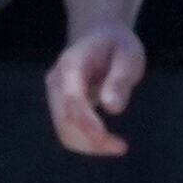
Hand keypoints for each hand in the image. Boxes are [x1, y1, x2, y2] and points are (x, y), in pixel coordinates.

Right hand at [46, 23, 144, 157]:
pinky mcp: (59, 105)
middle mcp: (56, 83)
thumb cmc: (116, 44)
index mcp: (71, 66)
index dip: (88, 123)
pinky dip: (84, 140)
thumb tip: (113, 108)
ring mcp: (54, 95)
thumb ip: (120, 79)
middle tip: (120, 147)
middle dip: (90, 140)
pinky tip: (104, 140)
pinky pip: (66, 129)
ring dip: (87, 144)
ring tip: (116, 146)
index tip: (111, 140)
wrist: (98, 35)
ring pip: (62, 129)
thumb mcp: (129, 55)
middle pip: (64, 120)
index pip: (72, 100)